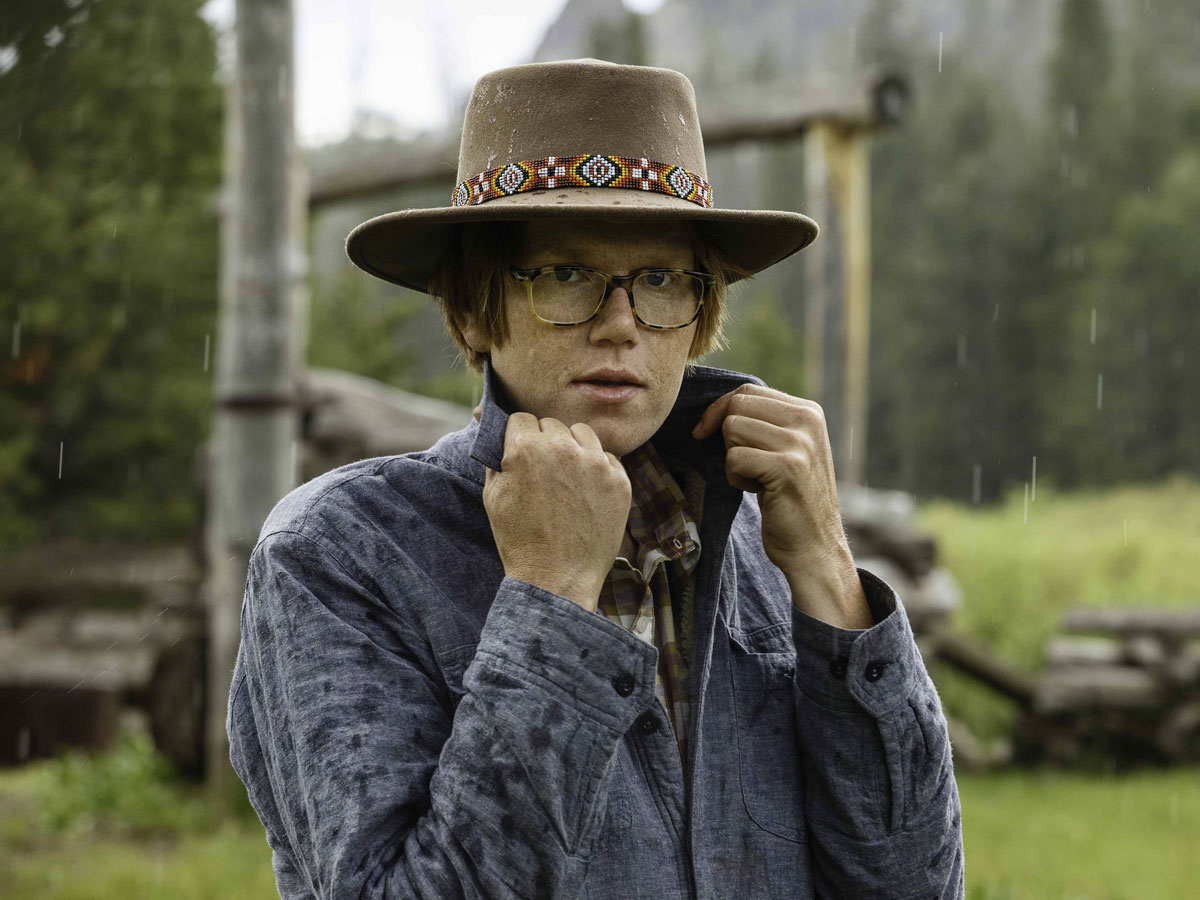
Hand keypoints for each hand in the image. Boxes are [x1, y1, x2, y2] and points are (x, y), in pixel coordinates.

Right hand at [482, 412, 630, 612]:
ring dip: (572, 447)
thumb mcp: (493, 495)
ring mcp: (596, 463)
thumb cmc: (519, 540)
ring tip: (565, 478)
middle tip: (541, 472)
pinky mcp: (619, 480)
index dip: (518, 437)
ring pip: (582, 433)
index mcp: (526, 448)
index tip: (520, 453)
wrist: (558, 579)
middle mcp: (563, 448)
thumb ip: (494, 454)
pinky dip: (596, 468)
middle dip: (544, 442)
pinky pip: (606, 457)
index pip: (522, 419)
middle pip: (552, 424)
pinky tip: (585, 493)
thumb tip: (487, 421)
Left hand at [692, 384, 871, 628]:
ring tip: (757, 479)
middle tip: (744, 465)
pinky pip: (734, 458)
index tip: (705, 433)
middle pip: (737, 405)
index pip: (748, 391)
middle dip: (726, 435)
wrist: (814, 546)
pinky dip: (735, 478)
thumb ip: (764, 422)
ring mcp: (800, 443)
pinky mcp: (787, 467)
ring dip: (733, 459)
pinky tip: (758, 492)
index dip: (720, 410)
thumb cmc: (790, 499)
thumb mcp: (786, 449)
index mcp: (809, 411)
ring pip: (733, 429)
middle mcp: (808, 420)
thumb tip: (716, 407)